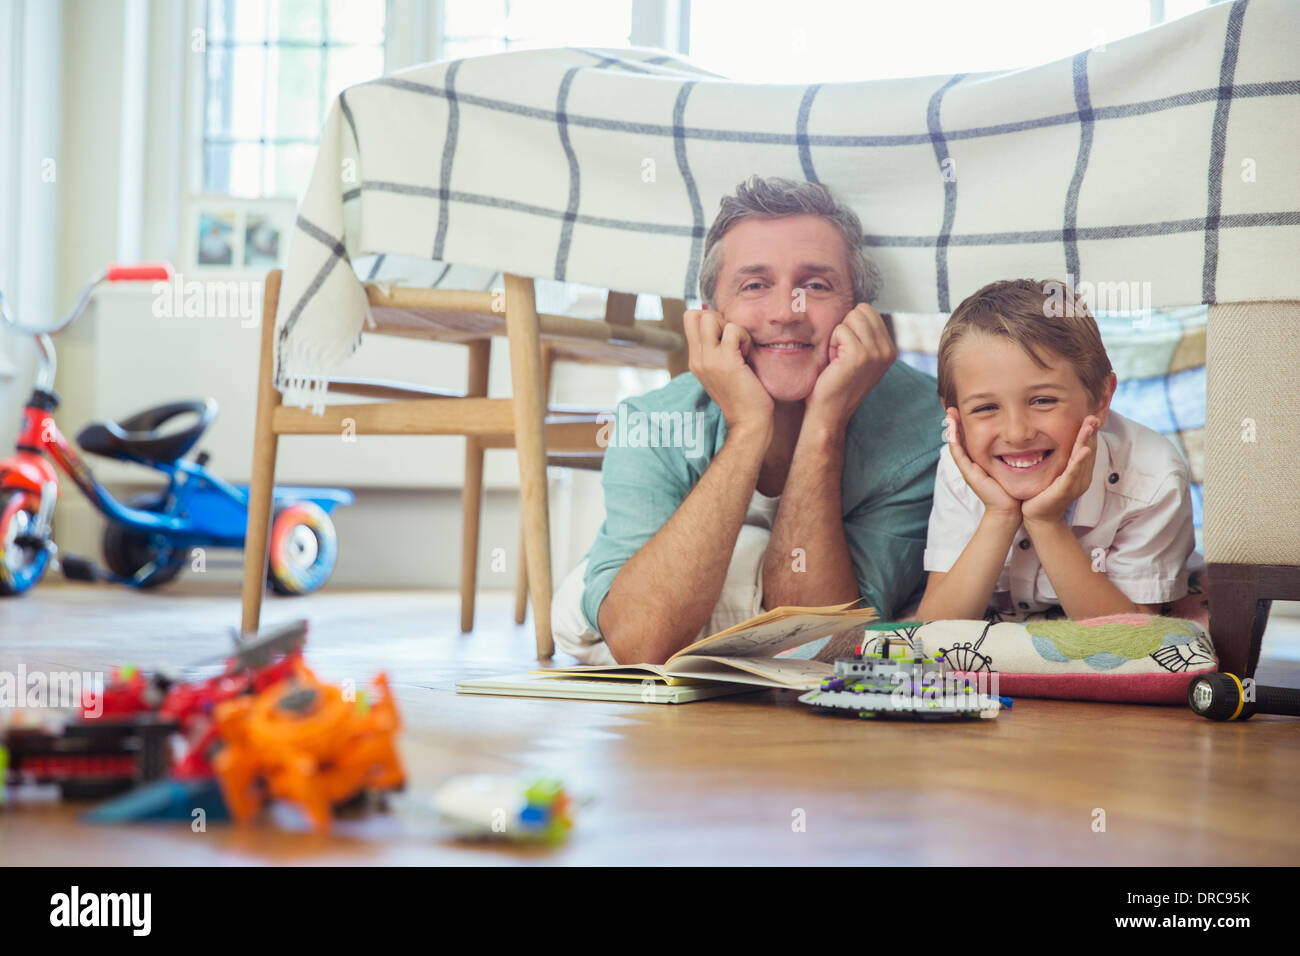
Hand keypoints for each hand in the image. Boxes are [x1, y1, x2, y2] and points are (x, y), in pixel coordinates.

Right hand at [684, 307, 772, 436]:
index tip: (726, 337)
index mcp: (695, 361)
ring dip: (731, 327)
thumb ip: (718, 350)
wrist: (749, 422)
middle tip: (733, 340)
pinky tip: (748, 355)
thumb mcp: (723, 371)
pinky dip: (744, 337)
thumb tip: (723, 324)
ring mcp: (708, 360)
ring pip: (709, 318)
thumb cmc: (743, 398)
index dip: (709, 319)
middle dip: (718, 319)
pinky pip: (732, 330)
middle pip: (694, 315)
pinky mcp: (725, 361)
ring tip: (741, 348)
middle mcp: (697, 359)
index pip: (690, 321)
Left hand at [805, 303, 896, 433]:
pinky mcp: (860, 355)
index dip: (850, 326)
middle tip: (841, 355)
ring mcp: (876, 353)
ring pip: (851, 317)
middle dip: (845, 328)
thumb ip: (864, 335)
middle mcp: (888, 350)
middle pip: (861, 310)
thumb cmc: (835, 382)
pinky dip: (831, 343)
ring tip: (838, 358)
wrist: (828, 413)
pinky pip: (840, 330)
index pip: (868, 311)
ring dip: (837, 335)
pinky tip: (834, 363)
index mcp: (890, 349)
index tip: (847, 352)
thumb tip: (858, 306)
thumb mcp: (858, 356)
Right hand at [944, 407, 1021, 520]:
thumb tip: (1023, 441)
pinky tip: (953, 430)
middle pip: (958, 439)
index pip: (968, 438)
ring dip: (951, 428)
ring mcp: (968, 467)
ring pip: (956, 444)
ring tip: (950, 414)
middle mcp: (971, 463)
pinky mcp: (968, 472)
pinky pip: (959, 454)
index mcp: (979, 460)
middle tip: (951, 408)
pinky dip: (955, 442)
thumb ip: (1013, 455)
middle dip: (954, 423)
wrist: (1008, 508)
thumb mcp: (1011, 467)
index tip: (962, 410)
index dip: (964, 425)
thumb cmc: (1011, 489)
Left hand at [1022, 415, 1099, 524]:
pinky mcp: (1065, 490)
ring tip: (1090, 426)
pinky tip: (1083, 450)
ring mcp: (1075, 484)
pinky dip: (1079, 461)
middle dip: (1090, 432)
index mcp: (1080, 472)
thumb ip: (1058, 458)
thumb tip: (1053, 439)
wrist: (1038, 517)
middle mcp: (1081, 477)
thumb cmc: (1043, 494)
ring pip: (1082, 459)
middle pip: (1088, 450)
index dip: (1089, 433)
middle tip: (1093, 416)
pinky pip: (1072, 473)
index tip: (1090, 416)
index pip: (1086, 448)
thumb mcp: (1053, 472)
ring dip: (1086, 441)